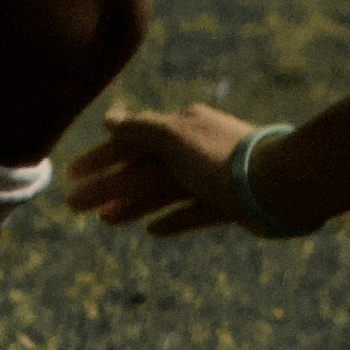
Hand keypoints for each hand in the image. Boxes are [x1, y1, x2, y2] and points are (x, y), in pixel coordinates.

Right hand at [68, 99, 259, 232]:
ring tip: (103, 221)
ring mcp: (213, 178)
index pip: (131, 141)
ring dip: (130, 204)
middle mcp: (197, 149)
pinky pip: (193, 212)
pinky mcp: (229, 205)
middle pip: (142, 168)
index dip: (98, 158)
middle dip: (107, 185)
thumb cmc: (222, 157)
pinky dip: (171, 220)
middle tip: (73, 206)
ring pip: (163, 192)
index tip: (69, 175)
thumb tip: (108, 118)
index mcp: (183, 126)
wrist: (279, 185)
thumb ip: (138, 128)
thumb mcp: (173, 136)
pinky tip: (152, 231)